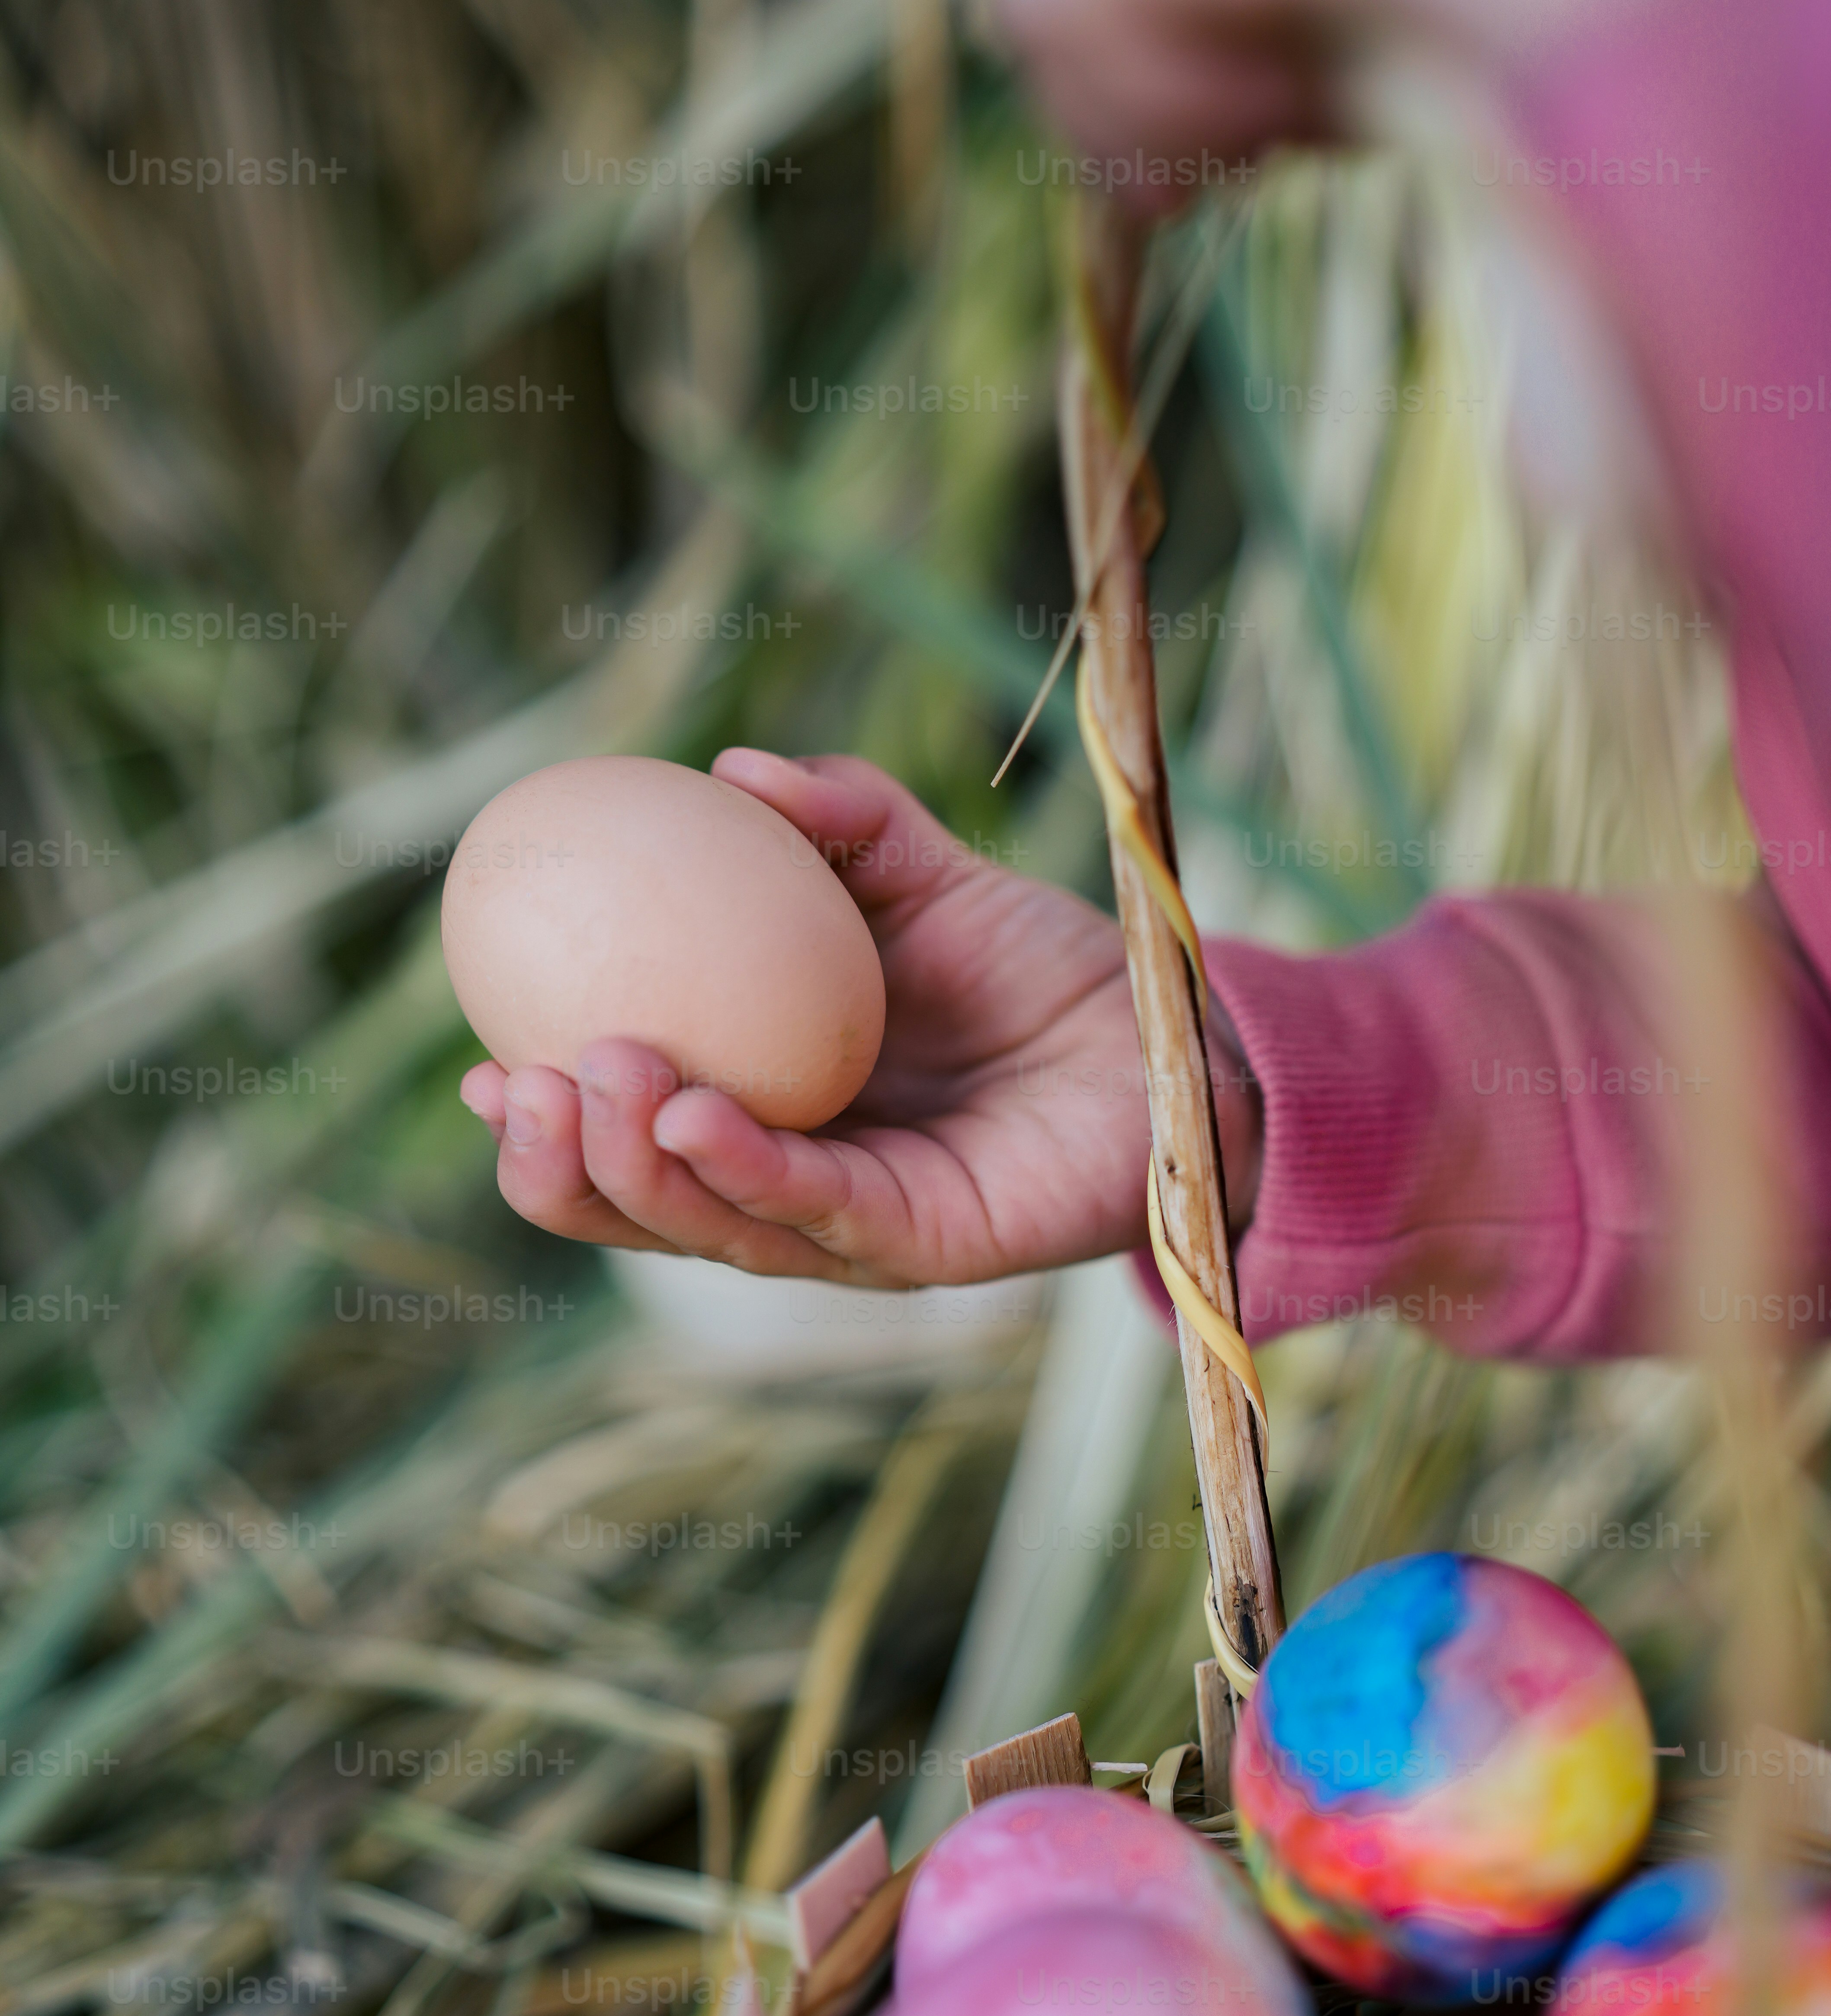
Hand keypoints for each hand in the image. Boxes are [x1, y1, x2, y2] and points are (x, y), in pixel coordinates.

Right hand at [460, 751, 1262, 1289]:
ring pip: (708, 1224)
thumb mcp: (924, 875)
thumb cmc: (1035, 966)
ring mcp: (854, 1226)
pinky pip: (813, 1214)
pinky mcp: (924, 1245)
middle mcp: (795, 1185)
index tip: (482, 1068)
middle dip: (559, 1163)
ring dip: (628, 1166)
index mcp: (768, 1113)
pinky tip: (684, 1117)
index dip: (546, 1124)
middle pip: (642, 1204)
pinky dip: (740, 1168)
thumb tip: (734, 770)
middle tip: (509, 1081)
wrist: (1164, 1034)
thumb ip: (841, 822)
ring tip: (577, 1084)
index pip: (631, 1138)